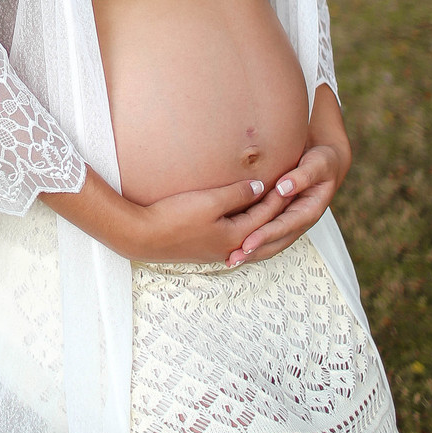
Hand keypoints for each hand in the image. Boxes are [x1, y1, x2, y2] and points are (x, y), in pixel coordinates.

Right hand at [127, 177, 289, 263]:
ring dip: (262, 224)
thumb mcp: (209, 201)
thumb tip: (259, 187)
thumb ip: (237, 194)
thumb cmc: (174, 218)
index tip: (289, 181)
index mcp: (236, 237)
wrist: (142, 237)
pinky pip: (236, 239)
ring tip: (271, 210)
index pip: (265, 215)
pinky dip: (246, 229)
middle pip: (262, 230)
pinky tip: (242, 222)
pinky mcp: (204, 249)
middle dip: (276, 214)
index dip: (277, 196)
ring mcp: (217, 251)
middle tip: (288, 196)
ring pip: (249, 237)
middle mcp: (230, 248)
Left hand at [227, 143, 342, 266]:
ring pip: (271, 243)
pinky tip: (235, 247)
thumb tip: (284, 187)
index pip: (284, 226)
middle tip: (233, 259)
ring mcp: (291, 222)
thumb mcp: (319, 164)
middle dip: (255, 251)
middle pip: (276, 241)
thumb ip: (303, 176)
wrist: (325, 161)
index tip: (247, 243)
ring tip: (230, 260)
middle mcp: (300, 221)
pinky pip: (267, 234)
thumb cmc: (322, 161)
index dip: (266, 235)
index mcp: (309, 210)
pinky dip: (253, 243)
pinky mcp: (282, 218)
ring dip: (252, 253)